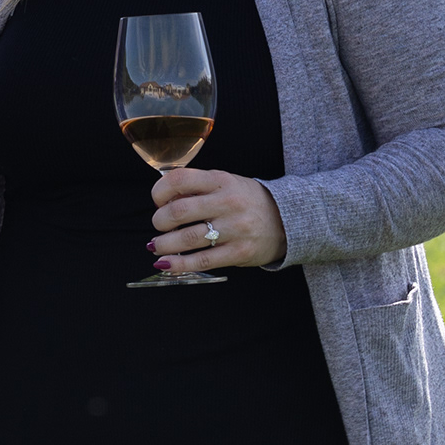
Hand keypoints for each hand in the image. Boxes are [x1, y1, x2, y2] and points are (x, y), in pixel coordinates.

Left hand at [147, 168, 282, 274]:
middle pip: (179, 211)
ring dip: (164, 244)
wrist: (288, 220)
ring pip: (187, 238)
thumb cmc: (248, 201)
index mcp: (221, 180)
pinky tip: (166, 265)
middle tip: (159, 226)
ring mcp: (235, 228)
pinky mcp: (239, 252)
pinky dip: (179, 265)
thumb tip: (163, 202)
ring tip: (157, 246)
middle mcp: (228, 202)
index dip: (159, 191)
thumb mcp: (226, 183)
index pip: (179, 180)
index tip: (158, 201)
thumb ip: (198, 188)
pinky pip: (202, 260)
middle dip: (159, 221)